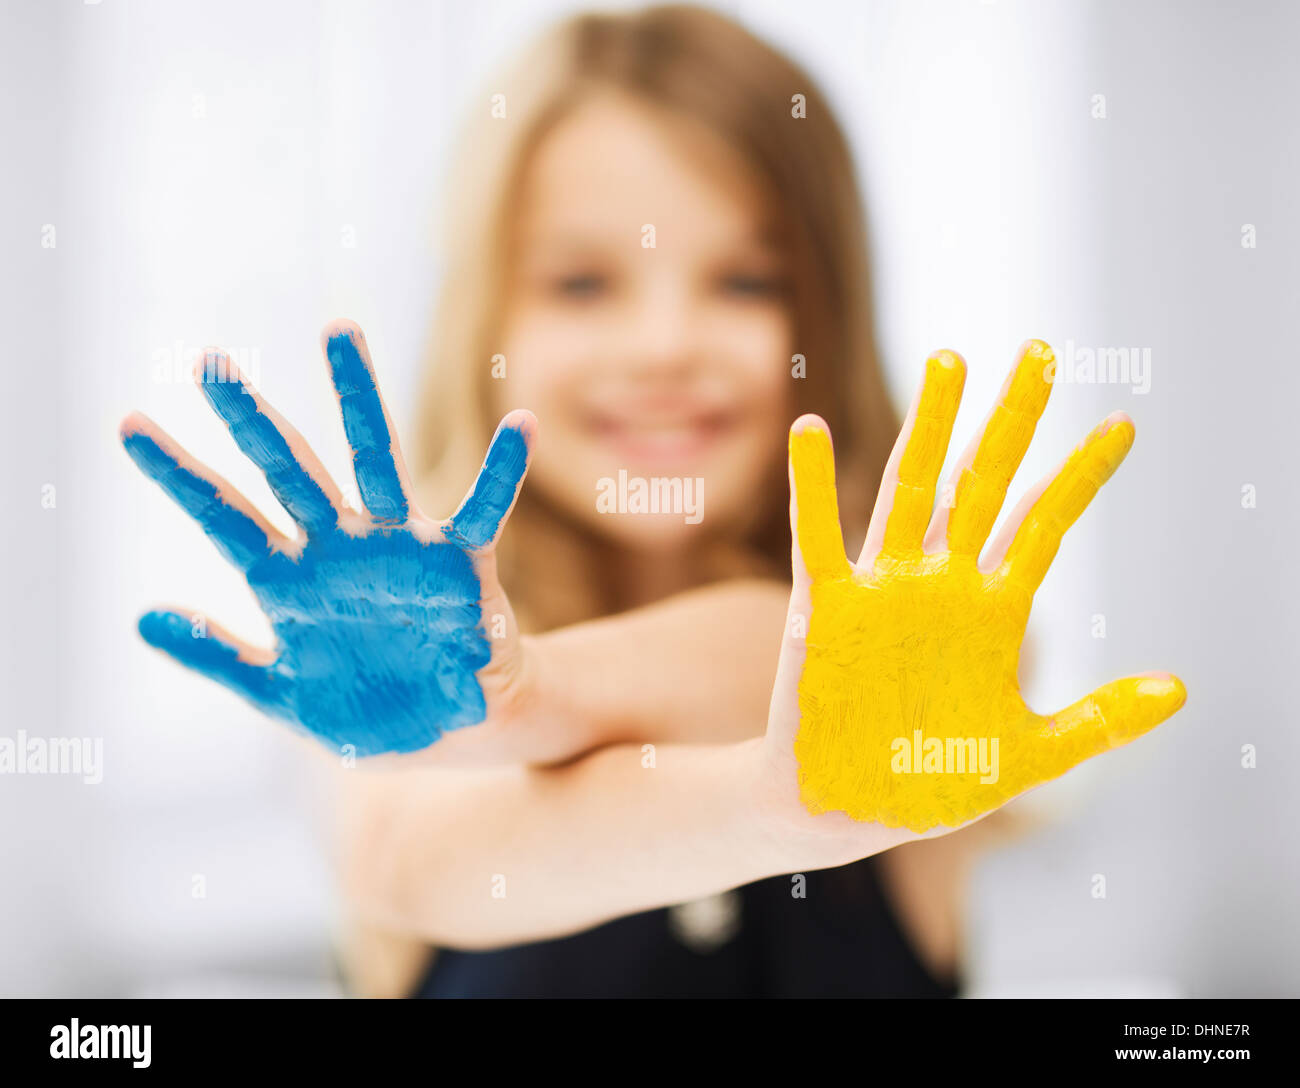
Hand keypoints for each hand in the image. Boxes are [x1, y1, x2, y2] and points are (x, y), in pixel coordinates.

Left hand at [121, 319, 535, 758]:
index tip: (128, 426)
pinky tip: (519, 425)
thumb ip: (217, 655)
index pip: (224, 516)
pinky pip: (482, 510)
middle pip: (288, 469)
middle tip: (208, 365)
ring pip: (376, 460)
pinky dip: (502, 471)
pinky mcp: (459, 562)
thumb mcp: (280, 692)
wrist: (447, 734)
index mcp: (291, 578)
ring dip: (358, 399)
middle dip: (249, 419)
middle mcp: (340, 547)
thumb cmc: (368, 709)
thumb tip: (141, 619)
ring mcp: (399, 547)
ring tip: (338, 333)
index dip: (178, 474)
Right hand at [761, 340, 1185, 843]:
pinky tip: (814, 430)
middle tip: (1041, 351)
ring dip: (929, 428)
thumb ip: (1098, 721)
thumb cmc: (927, 785)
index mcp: (989, 614)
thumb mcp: (1028, 758)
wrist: (844, 814)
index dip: (1081, 475)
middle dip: (1012, 419)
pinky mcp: (823, 612)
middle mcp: (940, 587)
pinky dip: (812, 486)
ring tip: (952, 361)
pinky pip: (817, 540)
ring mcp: (881, 592)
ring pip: (910, 491)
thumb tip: (1180, 689)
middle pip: (982, 483)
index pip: (1043, 525)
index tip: (1123, 423)